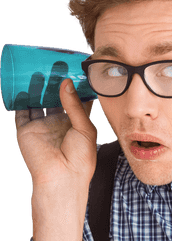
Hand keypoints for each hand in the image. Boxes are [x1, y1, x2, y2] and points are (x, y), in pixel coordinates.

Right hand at [14, 78, 97, 240]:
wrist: (61, 178)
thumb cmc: (80, 156)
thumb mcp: (84, 127)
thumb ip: (75, 105)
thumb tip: (65, 82)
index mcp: (76, 122)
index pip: (75, 98)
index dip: (75, 84)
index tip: (75, 66)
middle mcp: (58, 121)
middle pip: (54, 96)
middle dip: (54, 81)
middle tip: (54, 62)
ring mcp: (42, 125)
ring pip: (37, 100)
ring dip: (36, 86)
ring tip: (37, 67)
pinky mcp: (26, 130)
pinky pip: (20, 110)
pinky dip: (18, 98)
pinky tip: (18, 83)